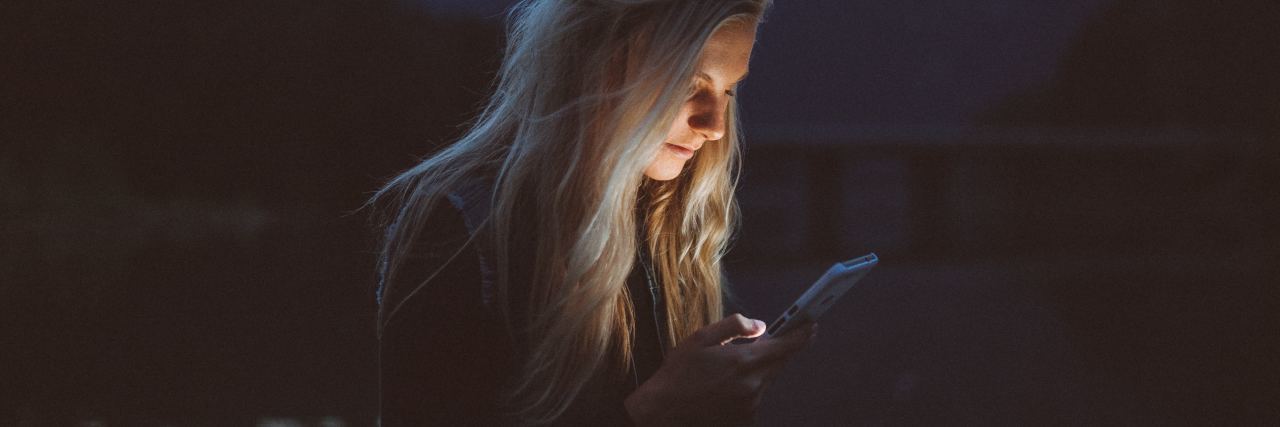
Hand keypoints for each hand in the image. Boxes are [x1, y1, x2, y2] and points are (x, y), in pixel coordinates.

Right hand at [624, 313, 815, 425]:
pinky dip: (746, 389)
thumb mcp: (701, 338)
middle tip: (765, 342)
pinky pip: (755, 397)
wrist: (665, 411)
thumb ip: (734, 326)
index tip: (812, 325)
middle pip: (779, 363)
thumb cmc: (680, 373)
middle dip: (776, 351)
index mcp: (744, 361)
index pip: (786, 346)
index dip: (802, 334)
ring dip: (756, 371)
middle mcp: (752, 384)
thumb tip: (761, 326)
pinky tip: (723, 388)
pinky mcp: (746, 418)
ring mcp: (751, 404)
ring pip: (765, 380)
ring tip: (725, 371)